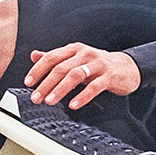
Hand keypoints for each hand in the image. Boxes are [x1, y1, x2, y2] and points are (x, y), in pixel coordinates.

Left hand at [25, 43, 141, 108]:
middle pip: (61, 68)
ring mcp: (97, 64)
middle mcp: (84, 54)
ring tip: (50, 101)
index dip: (38, 70)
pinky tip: (73, 104)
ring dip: (60, 89)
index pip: (51, 57)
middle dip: (46, 84)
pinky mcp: (109, 76)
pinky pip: (94, 87)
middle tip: (36, 97)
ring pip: (75, 75)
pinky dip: (82, 96)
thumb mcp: (76, 59)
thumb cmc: (98, 65)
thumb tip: (34, 55)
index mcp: (74, 49)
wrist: (127, 67)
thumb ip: (56, 58)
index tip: (28, 83)